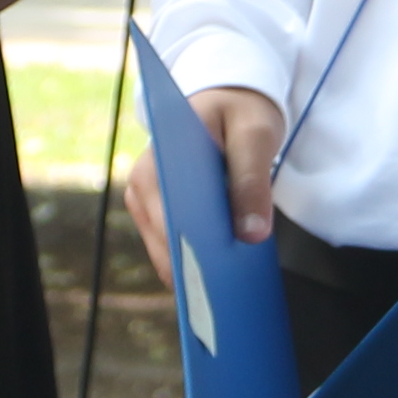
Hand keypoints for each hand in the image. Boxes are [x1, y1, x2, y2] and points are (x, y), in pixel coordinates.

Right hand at [124, 83, 283, 285]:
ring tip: (230, 294)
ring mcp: (147, 201)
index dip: (192, 252)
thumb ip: (252, 182)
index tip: (216, 283)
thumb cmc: (240, 111)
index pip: (171, 218)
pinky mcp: (158, 214)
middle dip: (198, 268)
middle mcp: (143, 183)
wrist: (230, 98)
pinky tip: (224, 277)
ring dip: (197, 269)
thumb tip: (251, 235)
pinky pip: (174, 247)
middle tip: (230, 300)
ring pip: (167, 251)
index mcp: (159, 161)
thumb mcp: (255, 136)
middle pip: (167, 240)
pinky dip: (196, 261)